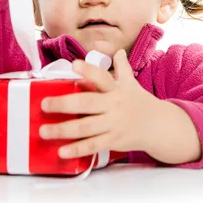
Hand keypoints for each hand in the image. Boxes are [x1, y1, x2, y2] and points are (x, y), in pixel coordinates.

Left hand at [39, 49, 159, 158]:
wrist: (159, 126)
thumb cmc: (140, 102)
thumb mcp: (131, 83)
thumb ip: (122, 67)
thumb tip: (117, 51)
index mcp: (116, 89)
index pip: (101, 77)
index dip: (88, 70)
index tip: (74, 64)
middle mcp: (114, 105)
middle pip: (87, 103)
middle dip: (63, 104)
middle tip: (44, 104)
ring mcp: (113, 124)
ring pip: (85, 127)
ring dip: (63, 129)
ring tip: (44, 131)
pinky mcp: (113, 141)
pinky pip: (93, 146)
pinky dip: (77, 149)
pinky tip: (61, 151)